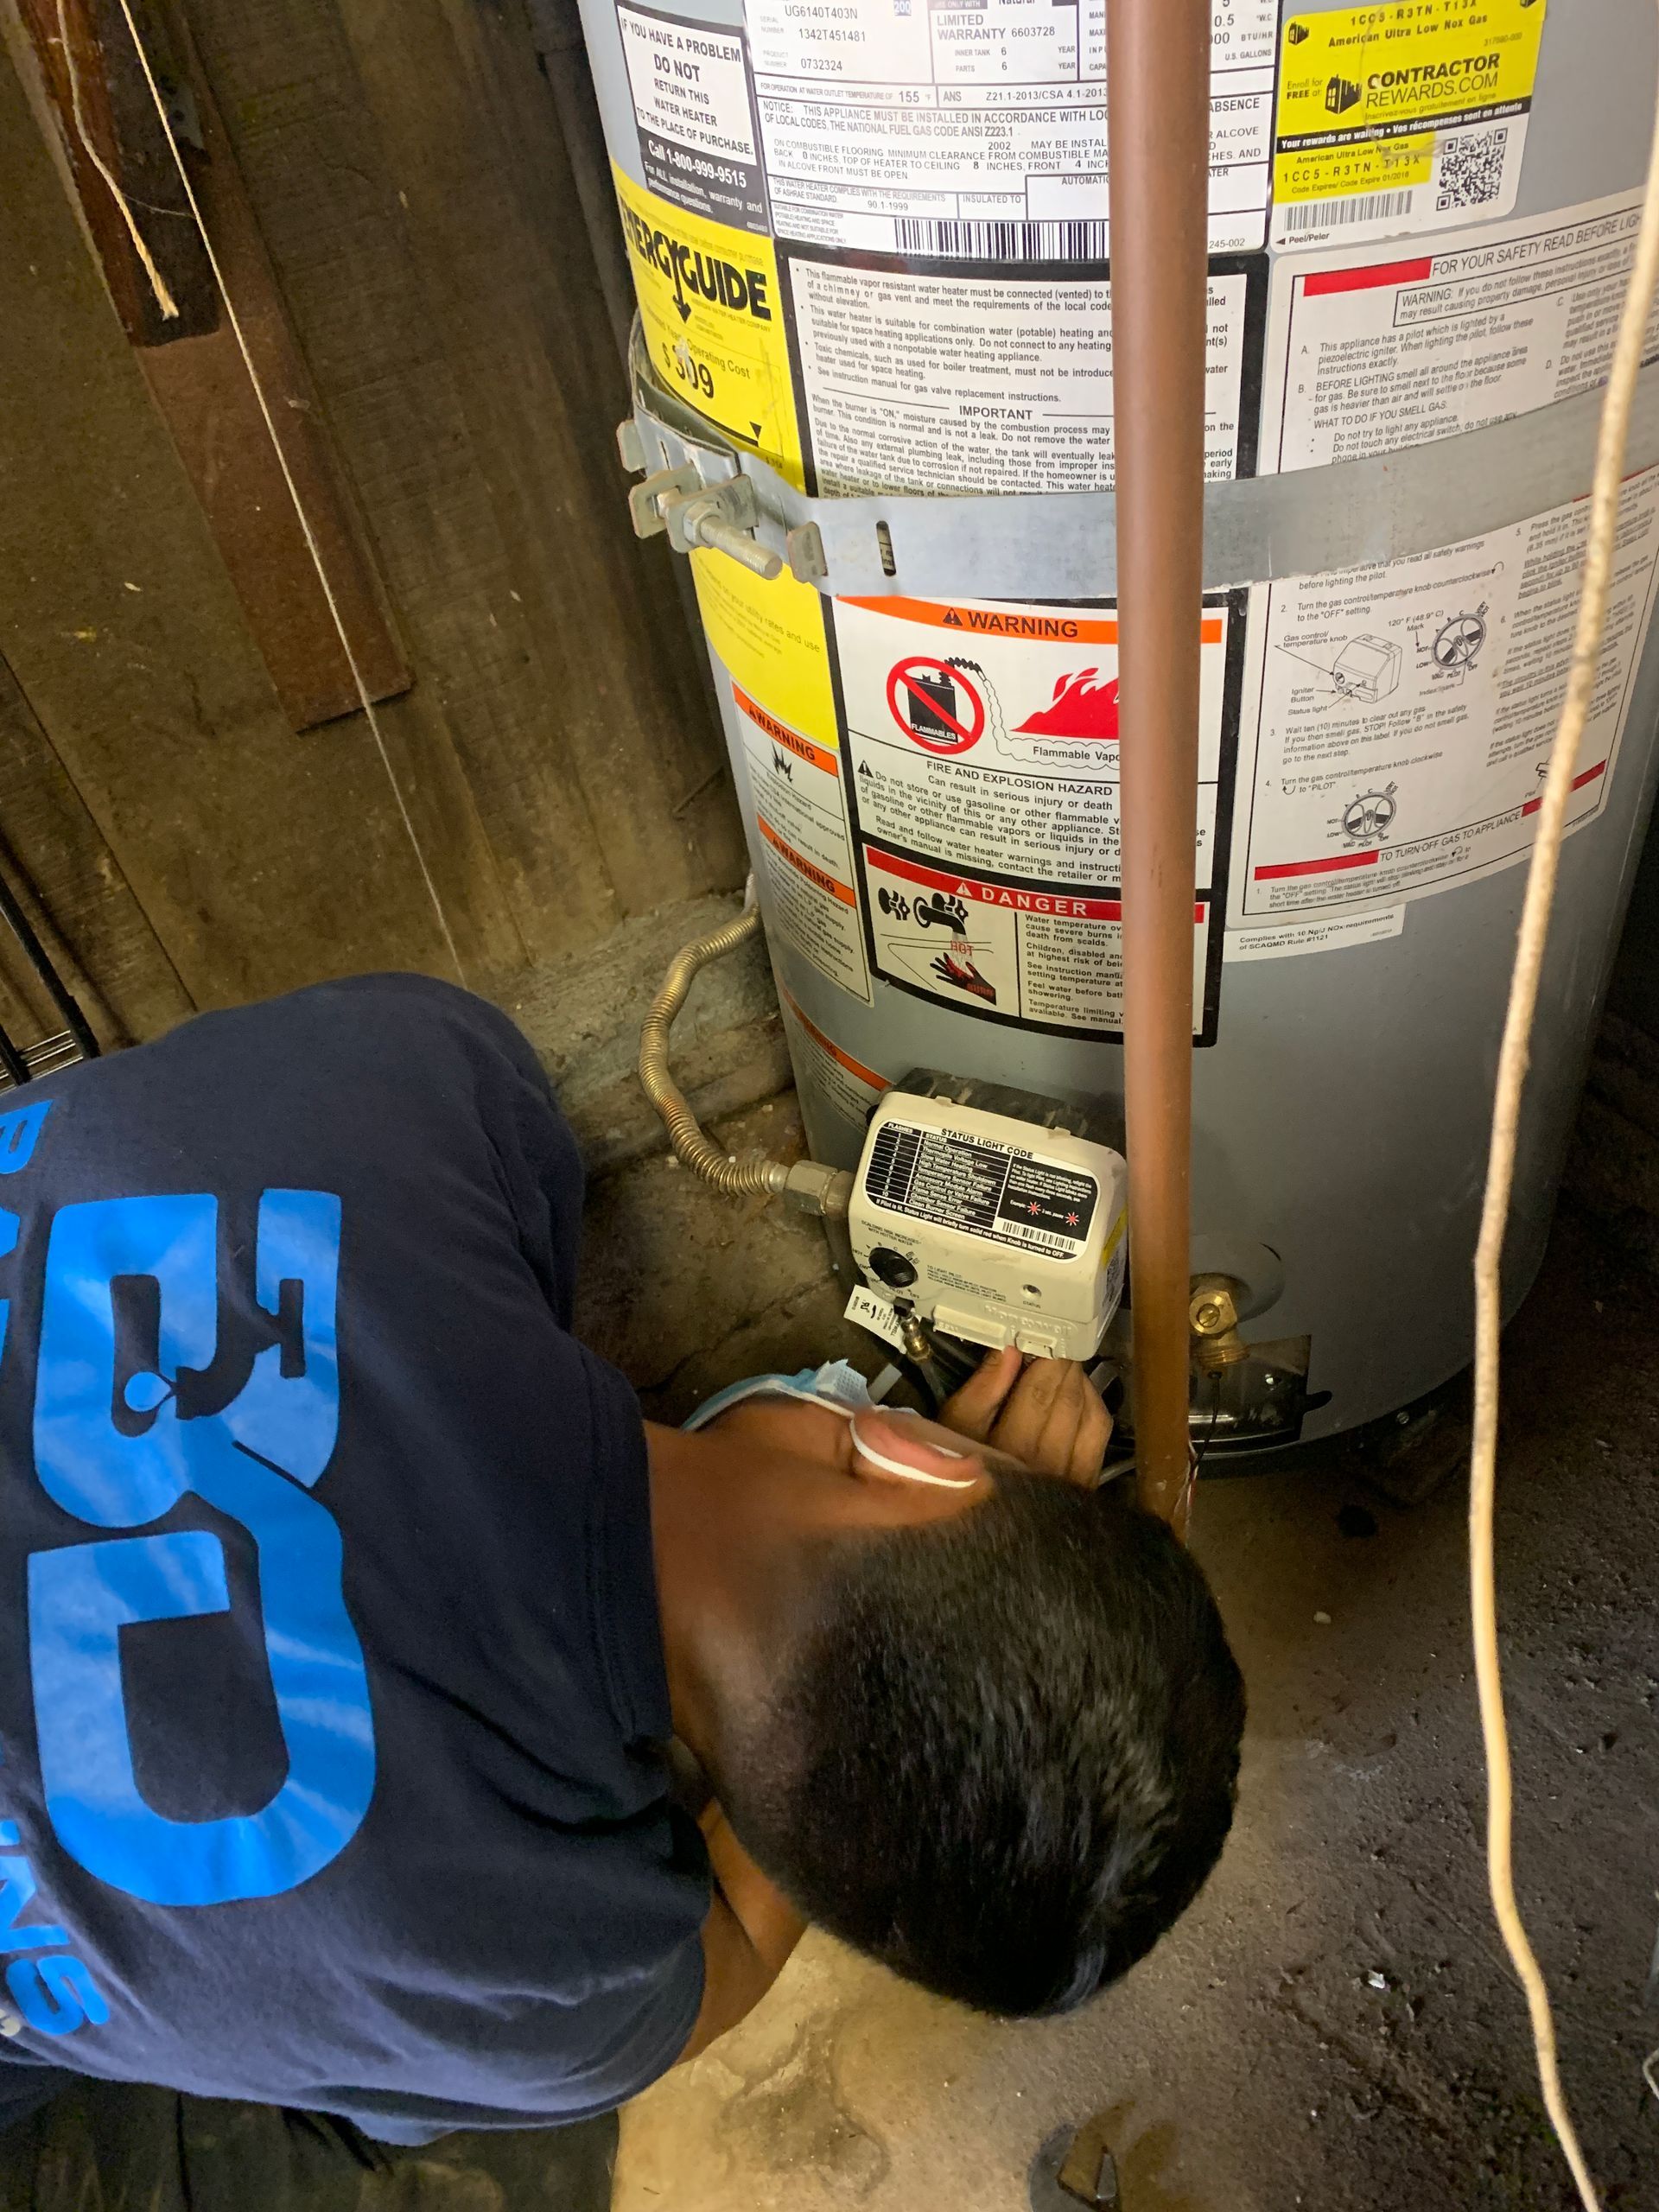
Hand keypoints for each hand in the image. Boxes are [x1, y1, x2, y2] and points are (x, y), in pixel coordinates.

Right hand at [937, 1347, 1111, 1486]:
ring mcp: (1072, 1475)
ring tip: (1062, 1366)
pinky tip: (1079, 1393)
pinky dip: (1094, 1404)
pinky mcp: (1086, 1482)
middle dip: (1063, 1363)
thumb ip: (982, 1391)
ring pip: (1089, 1411)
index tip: (1040, 1333)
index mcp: (1010, 1449)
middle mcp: (1047, 1463)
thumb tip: (1009, 1349)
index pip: (1039, 1391)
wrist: (980, 1531)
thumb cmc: (956, 1475)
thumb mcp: (954, 1432)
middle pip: (1066, 1397)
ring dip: (1079, 1381)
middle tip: (1055, 1340)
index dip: (1045, 1357)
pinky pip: (1099, 1431)